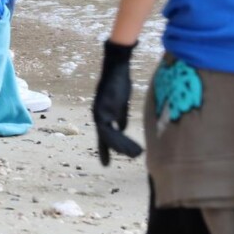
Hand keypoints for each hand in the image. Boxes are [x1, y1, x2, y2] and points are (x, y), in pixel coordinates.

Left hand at [93, 40, 142, 165]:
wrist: (117, 68)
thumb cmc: (119, 83)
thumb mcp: (120, 103)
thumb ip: (120, 116)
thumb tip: (121, 128)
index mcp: (101, 114)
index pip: (102, 136)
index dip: (104, 150)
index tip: (106, 164)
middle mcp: (98, 114)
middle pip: (105, 138)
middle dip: (116, 150)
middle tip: (132, 158)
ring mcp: (100, 112)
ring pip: (108, 136)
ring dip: (121, 146)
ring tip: (136, 154)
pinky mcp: (104, 108)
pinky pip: (111, 127)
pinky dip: (120, 136)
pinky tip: (129, 141)